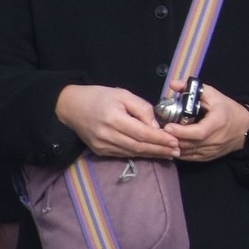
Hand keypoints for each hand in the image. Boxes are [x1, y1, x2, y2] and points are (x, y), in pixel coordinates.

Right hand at [55, 84, 178, 158]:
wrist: (70, 106)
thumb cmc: (99, 96)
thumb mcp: (123, 94)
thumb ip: (142, 108)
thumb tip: (156, 125)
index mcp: (114, 119)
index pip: (142, 133)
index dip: (160, 139)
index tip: (175, 141)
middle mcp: (107, 135)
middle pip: (138, 146)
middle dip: (160, 150)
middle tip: (177, 152)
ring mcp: (102, 146)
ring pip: (132, 153)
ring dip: (152, 154)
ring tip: (169, 154)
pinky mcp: (99, 151)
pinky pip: (123, 154)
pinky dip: (139, 154)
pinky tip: (151, 153)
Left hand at [161, 81, 248, 162]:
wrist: (245, 128)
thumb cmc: (228, 109)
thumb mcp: (214, 95)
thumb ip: (193, 89)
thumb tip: (173, 85)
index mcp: (217, 123)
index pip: (198, 132)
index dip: (181, 131)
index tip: (167, 126)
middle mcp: (214, 140)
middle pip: (189, 144)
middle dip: (172, 139)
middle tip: (158, 131)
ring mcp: (211, 151)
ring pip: (187, 153)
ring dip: (174, 146)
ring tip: (163, 138)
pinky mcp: (208, 157)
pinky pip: (189, 157)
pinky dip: (179, 152)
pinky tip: (172, 145)